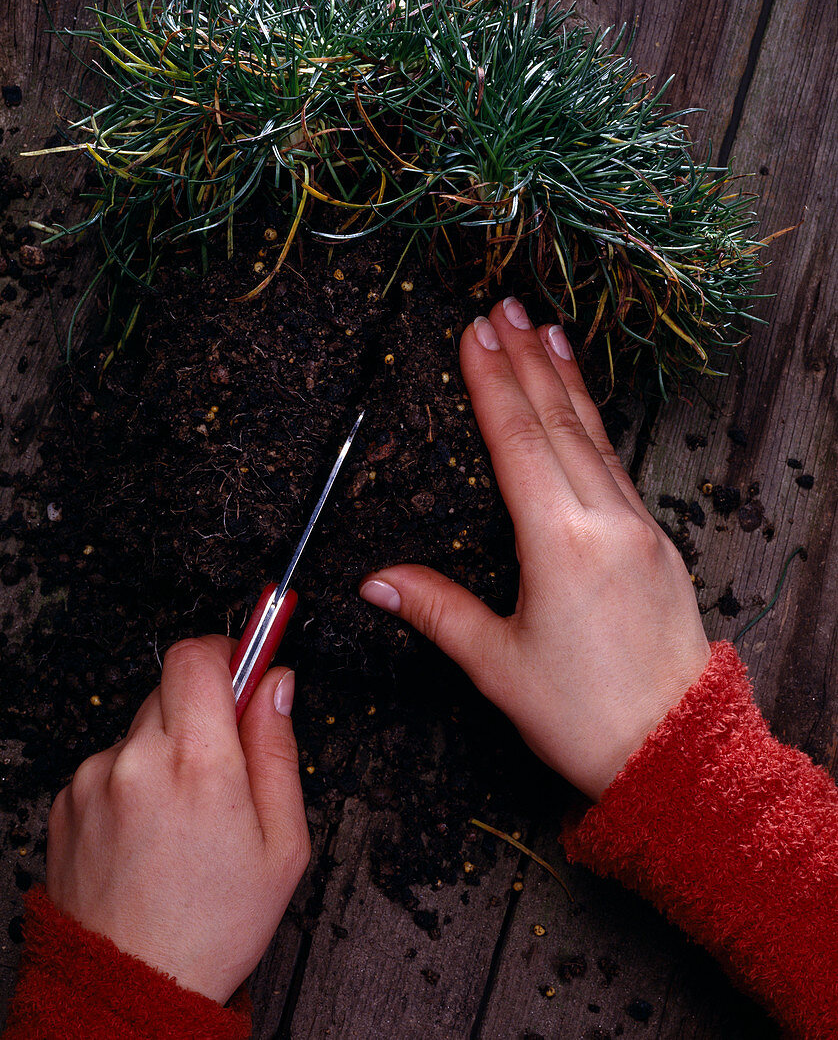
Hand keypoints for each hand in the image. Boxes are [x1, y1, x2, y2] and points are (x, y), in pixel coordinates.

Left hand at [46, 635, 308, 1003]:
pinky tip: (149, 831)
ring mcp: (93, 780)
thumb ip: (277, 747)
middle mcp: (137, 761)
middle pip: (171, 686)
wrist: (131, 987)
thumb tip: (275, 683)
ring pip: (141, 726)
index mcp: (198, 764)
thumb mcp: (282, 841)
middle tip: (224, 758)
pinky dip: (132, 780)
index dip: (227, 650)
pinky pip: (110, 763)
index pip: (197, 655)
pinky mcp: (66, 801)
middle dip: (203, 707)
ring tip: (183, 814)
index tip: (246, 660)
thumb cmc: (213, 924)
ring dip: (165, 748)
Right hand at [360, 297, 709, 800]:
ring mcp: (639, 527)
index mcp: (561, 541)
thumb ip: (437, 610)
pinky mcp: (657, 543)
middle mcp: (606, 520)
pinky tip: (585, 411)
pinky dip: (595, 425)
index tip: (476, 333)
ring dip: (567, 381)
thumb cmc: (585, 715)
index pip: (516, 440)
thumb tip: (378, 579)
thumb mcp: (497, 665)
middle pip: (557, 422)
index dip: (492, 381)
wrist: (678, 750)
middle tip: (506, 306)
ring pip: (594, 437)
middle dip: (528, 359)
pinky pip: (618, 465)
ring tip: (550, 331)